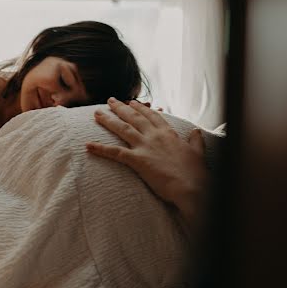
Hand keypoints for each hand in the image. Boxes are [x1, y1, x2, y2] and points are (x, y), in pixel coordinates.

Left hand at [86, 98, 205, 222]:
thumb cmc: (196, 173)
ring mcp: (145, 146)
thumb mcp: (198, 153)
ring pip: (122, 128)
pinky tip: (88, 145)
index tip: (132, 102)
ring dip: (108, 120)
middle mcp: (155, 136)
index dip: (140, 108)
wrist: (193, 188)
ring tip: (96, 113)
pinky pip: (115, 152)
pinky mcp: (137, 160)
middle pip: (134, 117)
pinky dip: (100, 148)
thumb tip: (196, 131)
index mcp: (169, 133)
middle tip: (109, 100)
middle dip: (120, 107)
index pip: (152, 116)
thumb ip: (196, 141)